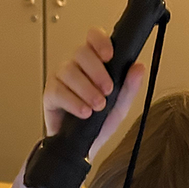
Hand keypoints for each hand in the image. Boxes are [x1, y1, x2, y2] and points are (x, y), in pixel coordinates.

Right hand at [43, 27, 145, 160]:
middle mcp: (75, 66)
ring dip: (86, 89)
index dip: (100, 41)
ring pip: (69, 71)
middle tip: (107, 90)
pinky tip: (83, 112)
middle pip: (81, 52)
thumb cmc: (97, 125)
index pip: (93, 37)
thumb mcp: (119, 108)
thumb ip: (129, 88)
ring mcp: (60, 79)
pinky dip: (73, 102)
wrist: (82, 150)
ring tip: (97, 106)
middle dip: (97, 71)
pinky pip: (58, 91)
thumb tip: (138, 67)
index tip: (109, 56)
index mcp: (93, 63)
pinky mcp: (50, 95)